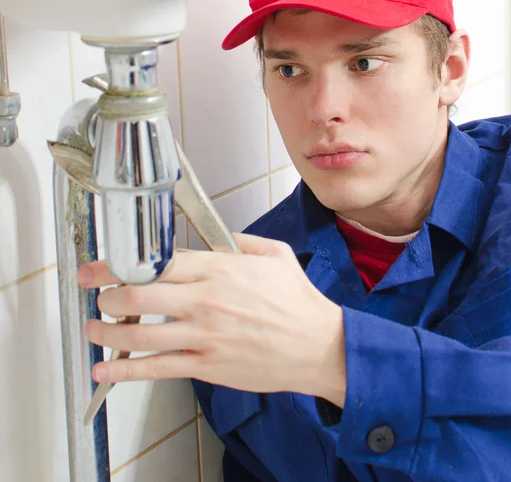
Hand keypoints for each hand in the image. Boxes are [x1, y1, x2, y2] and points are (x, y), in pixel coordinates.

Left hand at [78, 233, 345, 405]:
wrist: (318, 345)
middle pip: (138, 294)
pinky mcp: (207, 366)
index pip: (157, 262)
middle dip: (105, 294)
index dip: (119, 263)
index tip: (100, 267)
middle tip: (94, 294)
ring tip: (93, 329)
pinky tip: (105, 370)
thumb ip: (242, 241)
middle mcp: (205, 301)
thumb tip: (220, 238)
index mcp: (220, 270)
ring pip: (140, 334)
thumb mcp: (276, 255)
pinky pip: (158, 368)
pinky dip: (125, 371)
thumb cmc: (298, 302)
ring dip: (106, 332)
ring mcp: (204, 336)